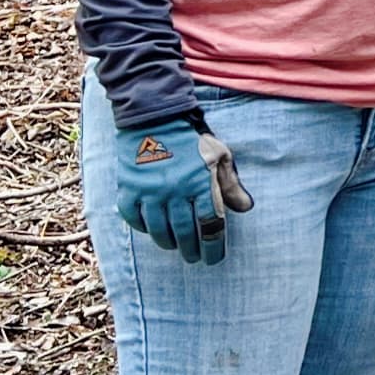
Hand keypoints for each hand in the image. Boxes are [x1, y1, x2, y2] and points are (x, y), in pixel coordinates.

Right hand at [113, 117, 252, 263]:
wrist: (154, 116)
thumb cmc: (191, 137)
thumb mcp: (219, 155)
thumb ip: (230, 183)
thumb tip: (245, 208)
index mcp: (200, 183)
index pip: (210, 223)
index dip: (213, 245)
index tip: (214, 258)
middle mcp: (174, 192)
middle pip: (185, 231)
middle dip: (192, 249)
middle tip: (195, 258)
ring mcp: (149, 192)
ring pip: (158, 229)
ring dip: (168, 242)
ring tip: (175, 248)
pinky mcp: (128, 189)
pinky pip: (133, 218)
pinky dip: (142, 228)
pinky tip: (150, 231)